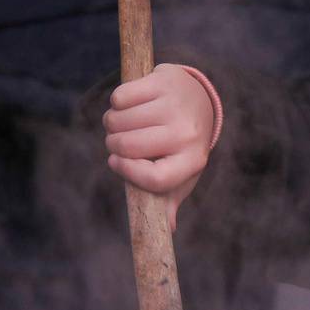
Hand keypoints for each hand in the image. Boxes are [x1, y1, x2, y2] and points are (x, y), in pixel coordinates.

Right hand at [105, 64, 215, 225]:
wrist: (198, 99)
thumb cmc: (181, 144)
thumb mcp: (181, 172)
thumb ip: (169, 199)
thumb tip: (168, 228)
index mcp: (193, 161)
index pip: (155, 178)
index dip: (128, 173)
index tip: (115, 164)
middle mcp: (187, 133)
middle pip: (128, 147)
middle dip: (113, 145)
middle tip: (118, 141)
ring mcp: (175, 105)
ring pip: (119, 120)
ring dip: (112, 122)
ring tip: (122, 123)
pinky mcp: (163, 81)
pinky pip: (120, 97)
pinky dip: (116, 102)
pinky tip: (129, 104)